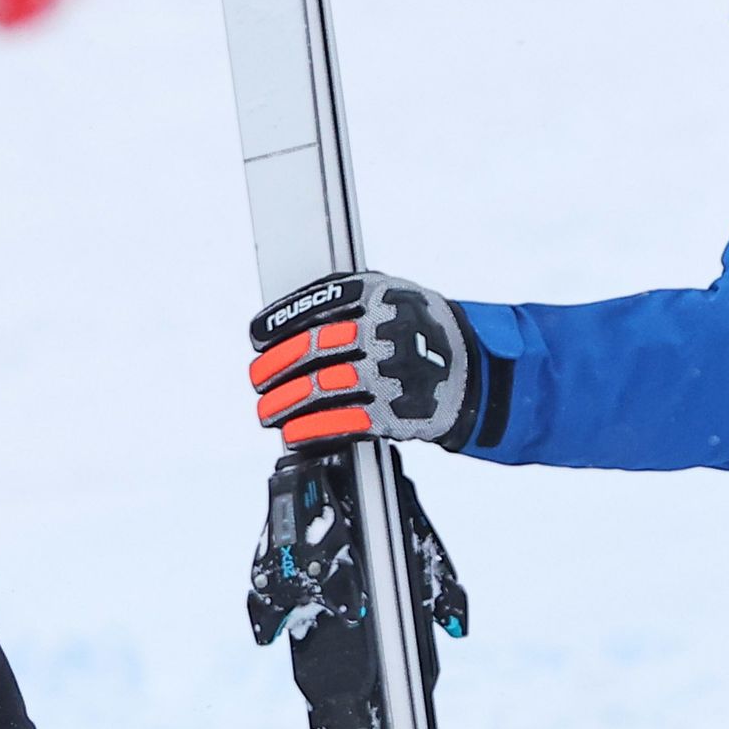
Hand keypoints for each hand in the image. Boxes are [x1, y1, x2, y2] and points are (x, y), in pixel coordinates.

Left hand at [247, 269, 477, 446]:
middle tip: (257, 380)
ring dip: (287, 403)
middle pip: (316, 347)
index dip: (279, 323)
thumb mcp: (392, 295)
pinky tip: (293, 434)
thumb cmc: (418, 332)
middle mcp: (387, 332)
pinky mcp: (398, 412)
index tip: (256, 338)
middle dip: (277, 366)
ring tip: (267, 411)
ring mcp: (392, 373)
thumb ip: (346, 299)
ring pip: (325, 386)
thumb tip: (284, 319)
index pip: (318, 305)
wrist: (472, 371)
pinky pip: (345, 421)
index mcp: (381, 296)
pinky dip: (314, 430)